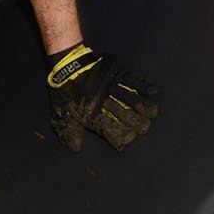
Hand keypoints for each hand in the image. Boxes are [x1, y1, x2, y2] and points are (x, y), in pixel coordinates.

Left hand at [45, 44, 160, 151]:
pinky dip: (147, 88)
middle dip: (140, 127)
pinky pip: (138, 83)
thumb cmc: (64, 91)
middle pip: (139, 124)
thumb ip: (70, 132)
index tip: (125, 138)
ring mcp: (117, 91)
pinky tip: (151, 92)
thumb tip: (76, 148)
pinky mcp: (120, 75)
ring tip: (148, 112)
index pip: (121, 136)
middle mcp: (110, 106)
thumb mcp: (62, 114)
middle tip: (139, 125)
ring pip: (142, 106)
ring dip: (146, 110)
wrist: (67, 65)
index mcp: (96, 118)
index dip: (126, 139)